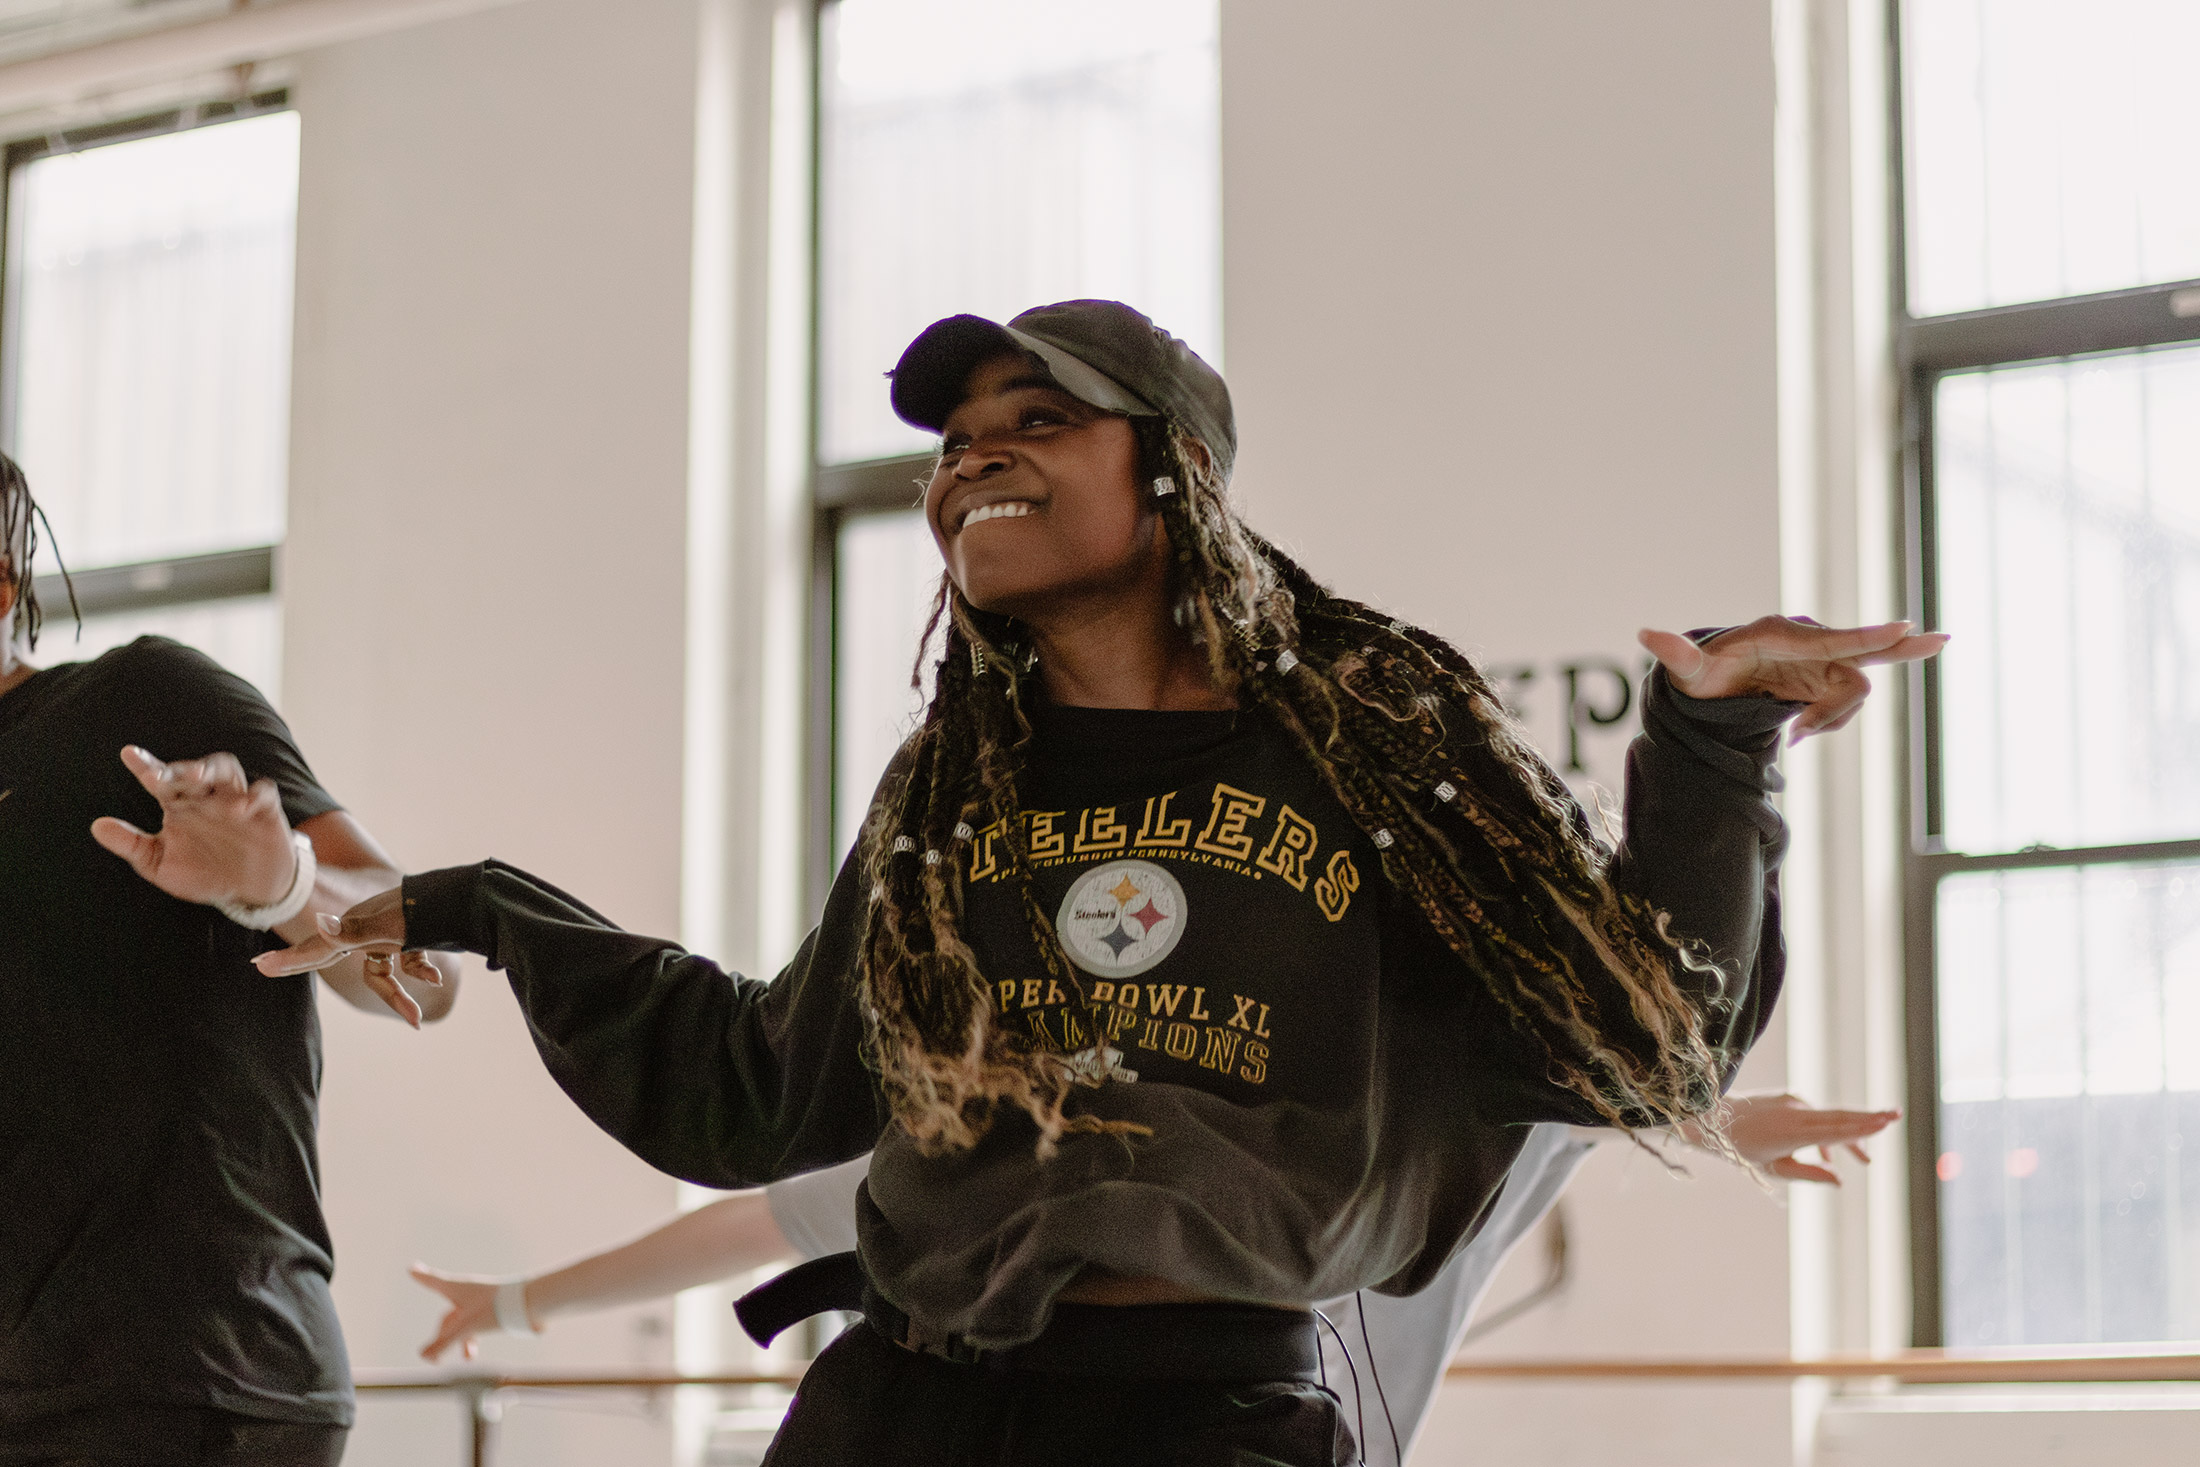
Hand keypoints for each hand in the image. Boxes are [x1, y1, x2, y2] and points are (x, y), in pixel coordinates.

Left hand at [90, 747, 295, 907]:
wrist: (249, 892)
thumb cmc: (203, 873)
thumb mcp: (160, 865)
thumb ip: (130, 844)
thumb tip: (96, 826)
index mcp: (179, 806)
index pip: (161, 780)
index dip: (146, 765)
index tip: (129, 754)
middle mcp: (206, 798)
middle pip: (194, 770)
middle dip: (179, 770)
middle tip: (165, 777)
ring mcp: (236, 801)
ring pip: (226, 769)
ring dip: (212, 770)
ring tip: (198, 778)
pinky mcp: (265, 812)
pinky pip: (263, 792)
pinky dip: (254, 794)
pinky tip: (241, 807)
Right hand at [253, 887, 443, 1024]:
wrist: (462, 899)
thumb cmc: (422, 911)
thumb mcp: (387, 927)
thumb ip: (353, 932)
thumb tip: (319, 924)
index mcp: (353, 926)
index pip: (316, 949)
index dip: (289, 960)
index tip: (259, 965)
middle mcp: (364, 929)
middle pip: (333, 957)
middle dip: (304, 966)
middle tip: (266, 967)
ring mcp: (385, 933)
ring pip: (380, 972)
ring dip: (397, 995)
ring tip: (415, 1020)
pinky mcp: (407, 936)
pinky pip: (405, 961)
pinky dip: (418, 971)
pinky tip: (435, 979)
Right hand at [411, 1264, 523, 1360]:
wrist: (532, 1304)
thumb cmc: (496, 1308)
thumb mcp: (465, 1328)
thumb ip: (443, 1343)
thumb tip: (423, 1356)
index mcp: (458, 1289)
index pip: (434, 1282)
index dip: (423, 1277)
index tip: (412, 1269)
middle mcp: (469, 1294)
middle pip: (448, 1316)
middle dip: (442, 1337)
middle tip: (434, 1359)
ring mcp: (482, 1303)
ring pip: (464, 1324)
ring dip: (459, 1342)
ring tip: (465, 1358)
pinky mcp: (496, 1312)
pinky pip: (478, 1327)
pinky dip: (472, 1341)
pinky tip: (472, 1354)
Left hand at [1638, 616, 1947, 742]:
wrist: (1717, 683)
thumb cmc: (1703, 675)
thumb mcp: (1688, 671)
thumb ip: (1675, 655)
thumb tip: (1648, 635)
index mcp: (1782, 633)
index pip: (1833, 639)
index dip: (1867, 637)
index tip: (1905, 628)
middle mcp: (1812, 642)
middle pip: (1858, 666)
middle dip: (1861, 684)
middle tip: (1868, 688)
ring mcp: (1826, 661)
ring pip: (1854, 694)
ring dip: (1828, 720)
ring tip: (1793, 735)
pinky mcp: (1830, 679)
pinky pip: (1848, 702)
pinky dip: (1830, 721)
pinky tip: (1802, 731)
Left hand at [1689, 1092, 1899, 1184]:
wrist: (1712, 1118)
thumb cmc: (1741, 1148)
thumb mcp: (1774, 1168)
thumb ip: (1808, 1173)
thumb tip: (1840, 1180)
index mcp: (1794, 1132)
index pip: (1836, 1129)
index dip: (1863, 1127)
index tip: (1886, 1121)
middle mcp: (1797, 1112)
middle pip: (1840, 1115)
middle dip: (1869, 1118)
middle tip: (1896, 1114)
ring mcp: (1794, 1102)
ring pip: (1830, 1117)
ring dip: (1850, 1134)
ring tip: (1867, 1159)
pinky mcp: (1790, 1099)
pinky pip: (1816, 1116)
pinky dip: (1827, 1134)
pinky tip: (1830, 1156)